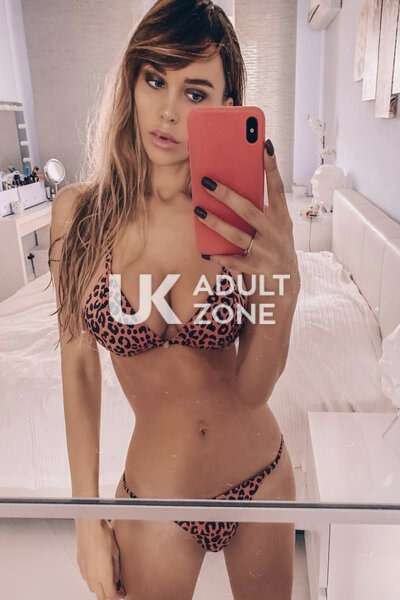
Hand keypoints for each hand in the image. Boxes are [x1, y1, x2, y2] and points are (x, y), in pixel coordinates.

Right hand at [75, 519, 125, 598]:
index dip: (117, 597)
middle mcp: (91, 576)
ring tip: (109, 580)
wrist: (88, 525)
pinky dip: (94, 579)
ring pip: (92, 588)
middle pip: (100, 596)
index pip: (109, 596)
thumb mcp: (116, 552)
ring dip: (100, 588)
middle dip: (109, 595)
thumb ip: (116, 570)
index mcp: (102, 575)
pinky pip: (87, 578)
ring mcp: (84, 571)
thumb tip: (118, 580)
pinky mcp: (80, 565)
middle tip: (117, 589)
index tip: (122, 593)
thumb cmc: (102, 534)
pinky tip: (99, 571)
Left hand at [193, 139, 299, 294]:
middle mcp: (275, 233)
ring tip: (198, 210)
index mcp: (281, 218)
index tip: (264, 145)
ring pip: (236, 235)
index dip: (272, 167)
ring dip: (215, 222)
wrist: (284, 285)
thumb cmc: (273, 247)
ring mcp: (266, 251)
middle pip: (248, 210)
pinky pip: (232, 260)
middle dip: (227, 195)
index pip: (277, 188)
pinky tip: (206, 250)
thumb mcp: (274, 226)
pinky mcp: (256, 269)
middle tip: (206, 180)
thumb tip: (234, 185)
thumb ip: (260, 209)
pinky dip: (219, 255)